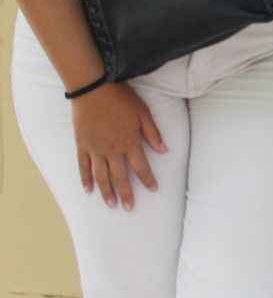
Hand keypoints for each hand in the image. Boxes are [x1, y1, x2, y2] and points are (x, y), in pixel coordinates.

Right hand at [72, 82, 165, 209]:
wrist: (94, 89)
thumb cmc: (121, 99)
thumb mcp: (143, 113)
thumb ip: (153, 133)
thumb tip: (164, 151)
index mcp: (130, 142)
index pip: (141, 167)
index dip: (148, 180)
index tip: (154, 190)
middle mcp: (112, 150)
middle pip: (120, 177)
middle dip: (126, 193)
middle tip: (130, 208)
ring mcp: (95, 150)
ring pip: (101, 176)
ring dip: (106, 192)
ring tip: (111, 204)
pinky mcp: (82, 146)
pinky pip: (83, 167)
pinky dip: (86, 180)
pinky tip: (89, 190)